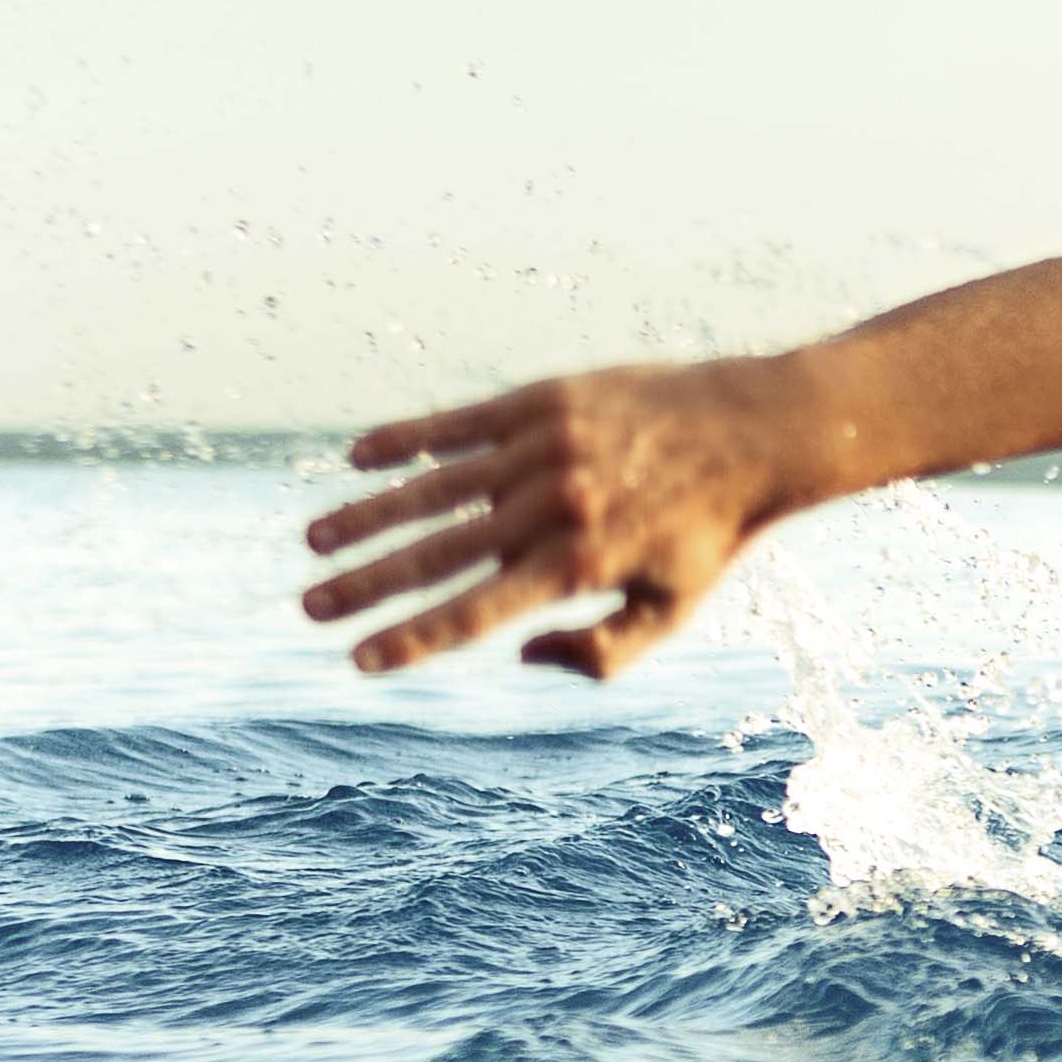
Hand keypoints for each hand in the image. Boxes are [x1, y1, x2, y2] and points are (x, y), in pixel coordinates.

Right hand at [300, 357, 828, 678]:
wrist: (754, 432)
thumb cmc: (708, 533)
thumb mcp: (672, 610)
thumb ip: (601, 653)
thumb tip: (518, 656)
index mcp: (583, 566)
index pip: (477, 613)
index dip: (412, 640)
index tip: (358, 660)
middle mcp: (555, 507)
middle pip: (439, 555)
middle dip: (366, 586)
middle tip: (308, 608)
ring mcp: (544, 449)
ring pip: (433, 488)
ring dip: (366, 516)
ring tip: (314, 543)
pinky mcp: (542, 401)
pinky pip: (456, 423)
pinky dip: (404, 440)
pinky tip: (356, 460)